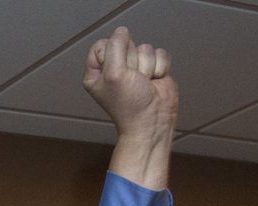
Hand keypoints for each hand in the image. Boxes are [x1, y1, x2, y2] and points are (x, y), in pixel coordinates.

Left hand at [83, 27, 177, 189]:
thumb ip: (115, 47)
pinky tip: (154, 82)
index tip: (116, 72)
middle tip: (133, 82)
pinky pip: (159, 53)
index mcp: (97, 72)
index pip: (102, 44)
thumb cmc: (130, 106)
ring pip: (145, 48)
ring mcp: (135, 68)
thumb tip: (122, 31)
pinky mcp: (153, 68)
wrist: (153, 122)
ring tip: (144, 84)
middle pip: (125, 44)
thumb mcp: (114, 74)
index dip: (112, 54)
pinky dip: (159, 68)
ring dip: (147, 67)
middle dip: (133, 62)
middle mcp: (115, 68)